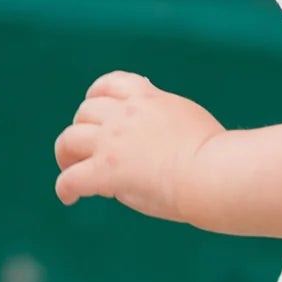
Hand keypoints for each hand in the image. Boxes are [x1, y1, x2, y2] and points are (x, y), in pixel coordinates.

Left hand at [53, 70, 223, 223]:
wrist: (214, 172)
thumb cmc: (216, 156)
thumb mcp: (190, 119)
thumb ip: (166, 120)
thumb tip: (154, 138)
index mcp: (149, 99)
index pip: (111, 83)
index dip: (96, 96)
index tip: (97, 110)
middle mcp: (126, 114)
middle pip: (85, 111)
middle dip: (82, 128)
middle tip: (85, 149)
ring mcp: (112, 141)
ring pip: (69, 139)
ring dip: (66, 154)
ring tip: (71, 169)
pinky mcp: (105, 170)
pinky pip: (70, 178)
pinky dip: (65, 188)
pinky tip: (69, 198)